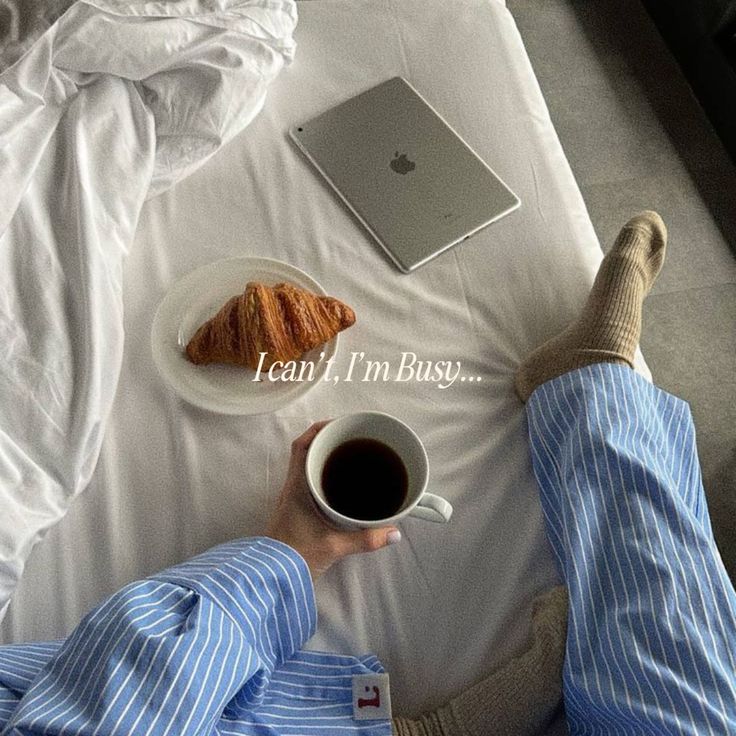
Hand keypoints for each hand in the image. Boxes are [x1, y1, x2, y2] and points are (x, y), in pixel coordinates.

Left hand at [266, 421, 401, 579]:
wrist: (269, 578)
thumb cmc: (294, 557)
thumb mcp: (334, 546)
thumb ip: (365, 539)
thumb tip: (394, 533)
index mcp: (297, 487)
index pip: (302, 446)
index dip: (319, 430)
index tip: (340, 425)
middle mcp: (292, 488)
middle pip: (305, 451)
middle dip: (326, 441)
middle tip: (351, 439)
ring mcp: (291, 499)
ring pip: (305, 466)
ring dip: (324, 458)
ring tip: (350, 457)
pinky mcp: (295, 511)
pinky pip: (308, 483)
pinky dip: (323, 476)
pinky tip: (340, 486)